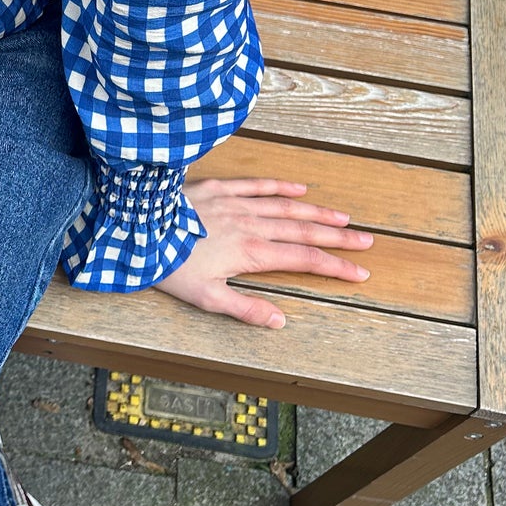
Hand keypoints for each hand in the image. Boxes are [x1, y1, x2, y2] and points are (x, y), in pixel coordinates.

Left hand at [156, 177, 373, 329]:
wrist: (138, 228)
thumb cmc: (169, 266)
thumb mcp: (206, 298)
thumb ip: (245, 309)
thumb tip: (280, 321)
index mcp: (252, 253)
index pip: (304, 261)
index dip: (335, 267)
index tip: (360, 272)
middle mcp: (251, 225)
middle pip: (304, 232)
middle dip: (338, 239)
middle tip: (367, 242)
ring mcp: (237, 203)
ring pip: (286, 207)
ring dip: (318, 213)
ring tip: (344, 219)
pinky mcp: (219, 187)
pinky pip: (257, 184)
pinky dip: (280, 186)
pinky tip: (300, 188)